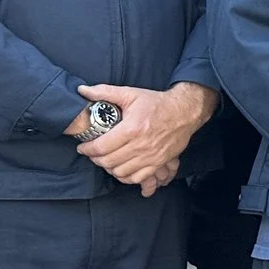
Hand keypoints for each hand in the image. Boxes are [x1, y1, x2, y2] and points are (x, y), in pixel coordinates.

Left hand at [74, 82, 217, 194]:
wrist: (185, 112)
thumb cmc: (157, 103)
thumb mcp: (131, 93)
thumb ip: (104, 92)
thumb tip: (82, 90)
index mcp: (132, 128)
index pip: (101, 147)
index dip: (87, 149)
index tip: (82, 147)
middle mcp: (141, 145)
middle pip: (108, 162)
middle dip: (95, 159)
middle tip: (92, 153)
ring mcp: (151, 156)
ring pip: (121, 172)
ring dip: (109, 168)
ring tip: (106, 160)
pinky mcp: (159, 162)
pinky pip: (137, 178)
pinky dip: (126, 177)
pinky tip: (121, 168)